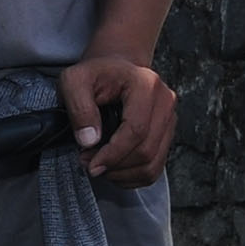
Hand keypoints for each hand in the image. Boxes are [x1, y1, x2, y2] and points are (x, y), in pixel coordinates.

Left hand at [64, 52, 177, 184]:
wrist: (115, 69)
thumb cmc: (94, 74)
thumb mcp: (74, 81)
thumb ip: (79, 107)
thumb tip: (90, 141)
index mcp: (146, 84)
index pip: (136, 130)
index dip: (113, 154)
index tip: (90, 165)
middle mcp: (165, 101)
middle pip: (146, 150)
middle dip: (115, 166)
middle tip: (89, 163)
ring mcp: (170, 119)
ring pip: (152, 164)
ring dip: (123, 174)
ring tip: (100, 165)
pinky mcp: (168, 134)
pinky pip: (155, 168)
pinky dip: (132, 177)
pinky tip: (114, 168)